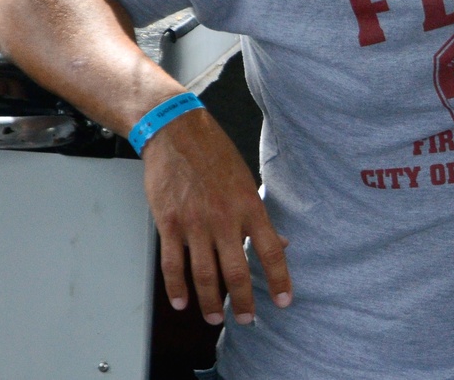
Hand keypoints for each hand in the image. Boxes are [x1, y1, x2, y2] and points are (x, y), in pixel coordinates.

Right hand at [142, 108, 291, 325]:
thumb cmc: (214, 154)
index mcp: (248, 205)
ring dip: (210, 301)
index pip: (271, 249)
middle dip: (242, 301)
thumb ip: (259, 214)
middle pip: (236, 270)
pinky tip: (182, 302)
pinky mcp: (169, 223)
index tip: (283, 300)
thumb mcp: (245, 179)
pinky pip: (172, 264)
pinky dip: (177, 287)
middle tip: (246, 320)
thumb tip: (281, 243)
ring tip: (216, 317)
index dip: (279, 278)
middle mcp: (224, 218)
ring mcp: (195, 222)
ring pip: (204, 274)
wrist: (176, 133)